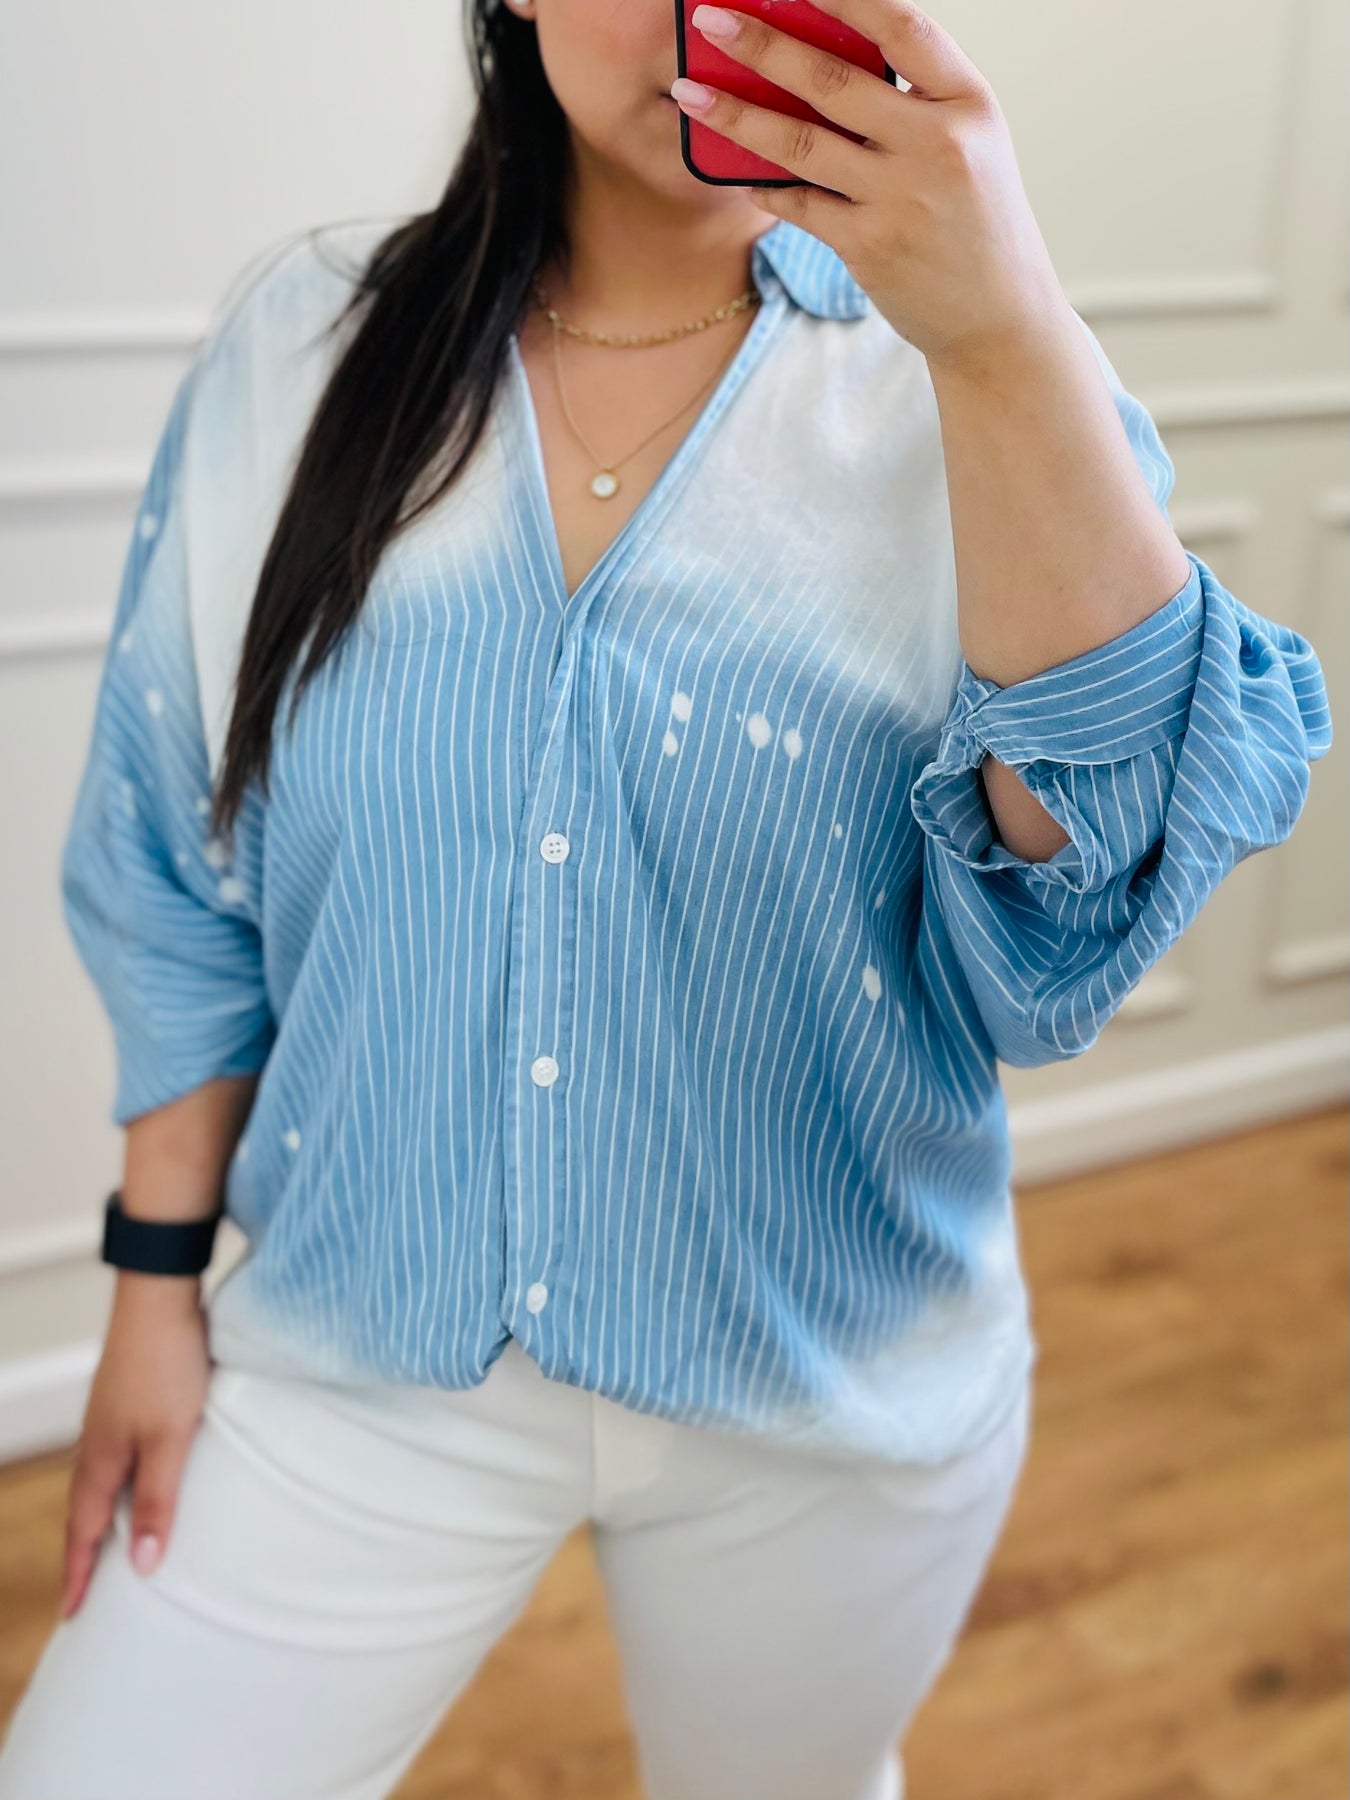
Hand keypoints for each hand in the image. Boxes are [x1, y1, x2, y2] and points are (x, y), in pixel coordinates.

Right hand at [59, 1279, 210, 1619]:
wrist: (161, 1297)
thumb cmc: (168, 1366)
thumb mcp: (170, 1439)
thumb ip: (158, 1500)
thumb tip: (140, 1566)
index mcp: (100, 1461)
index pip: (84, 1533)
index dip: (79, 1576)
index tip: (72, 1618)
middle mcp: (96, 1444)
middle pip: (85, 1512)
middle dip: (83, 1554)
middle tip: (86, 1594)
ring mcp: (109, 1419)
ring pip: (99, 1483)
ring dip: (101, 1519)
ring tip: (109, 1547)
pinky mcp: (126, 1399)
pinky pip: (115, 1457)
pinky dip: (118, 1485)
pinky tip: (136, 1481)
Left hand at [673, 0, 1071, 373]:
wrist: (998, 318)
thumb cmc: (978, 224)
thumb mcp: (969, 146)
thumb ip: (915, 103)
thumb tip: (823, 64)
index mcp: (969, 102)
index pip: (901, 27)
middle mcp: (937, 143)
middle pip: (833, 80)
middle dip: (763, 45)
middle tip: (711, 20)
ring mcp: (900, 197)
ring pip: (799, 142)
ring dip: (736, 114)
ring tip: (689, 92)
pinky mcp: (868, 245)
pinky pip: (798, 203)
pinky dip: (762, 186)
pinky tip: (735, 172)